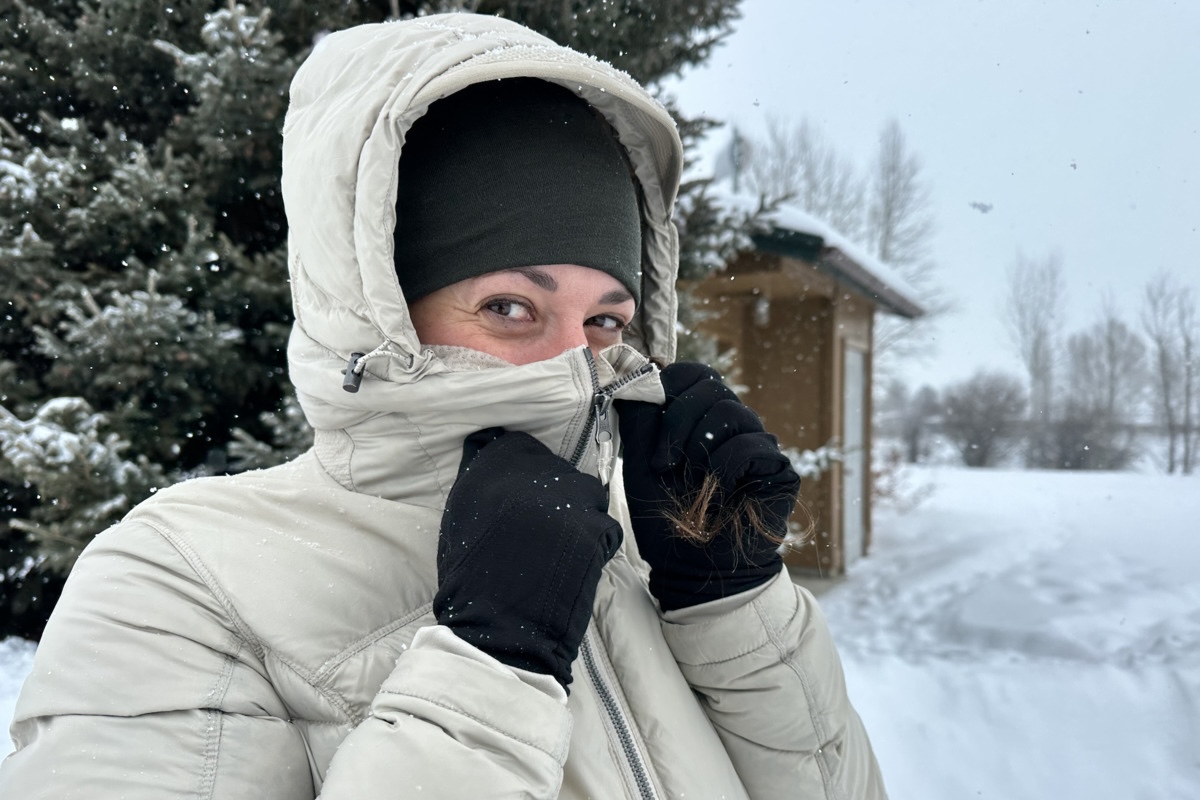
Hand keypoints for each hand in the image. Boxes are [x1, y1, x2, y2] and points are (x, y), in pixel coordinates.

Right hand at [433, 428, 621, 690]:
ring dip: (582, 516)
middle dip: (557, 498)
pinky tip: (579, 565)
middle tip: (547, 533)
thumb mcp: (461, 517)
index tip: (528, 498)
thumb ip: (479, 480)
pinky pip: (607, 527)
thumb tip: (488, 448)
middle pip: (559, 471)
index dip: (531, 475)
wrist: (497, 623)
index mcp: (494, 467)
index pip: (523, 448)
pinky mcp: (593, 526)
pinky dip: (598, 545)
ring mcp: (567, 498)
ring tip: (566, 548)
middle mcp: (532, 473)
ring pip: (589, 494)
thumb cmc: (469, 579)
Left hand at [615, 363, 799, 610]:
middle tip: (663, 464)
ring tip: (687, 481)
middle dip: (678, 421)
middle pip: (712, 385)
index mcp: (699, 419)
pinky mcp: (778, 469)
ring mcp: (758, 445)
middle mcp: (732, 425)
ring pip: (732, 411)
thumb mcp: (639, 465)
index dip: (669, 387)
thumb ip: (638, 421)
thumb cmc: (665, 519)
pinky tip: (716, 494)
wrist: (693, 571)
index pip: (693, 374)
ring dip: (699, 446)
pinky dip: (725, 468)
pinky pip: (752, 446)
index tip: (649, 423)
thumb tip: (634, 375)